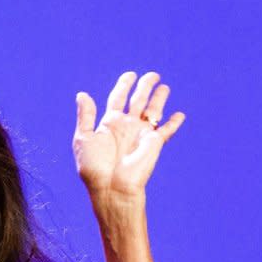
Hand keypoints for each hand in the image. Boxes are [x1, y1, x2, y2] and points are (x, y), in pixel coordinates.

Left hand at [72, 71, 184, 201]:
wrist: (111, 187)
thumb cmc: (94, 167)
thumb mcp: (84, 138)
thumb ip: (85, 116)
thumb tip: (82, 94)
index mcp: (109, 124)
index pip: (118, 98)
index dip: (124, 85)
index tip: (130, 75)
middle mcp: (126, 126)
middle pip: (138, 100)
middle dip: (145, 86)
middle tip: (152, 75)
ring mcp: (141, 134)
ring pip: (153, 110)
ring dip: (159, 98)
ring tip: (164, 87)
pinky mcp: (154, 142)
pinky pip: (167, 130)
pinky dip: (174, 123)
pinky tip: (180, 115)